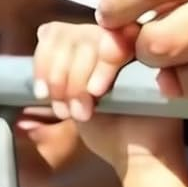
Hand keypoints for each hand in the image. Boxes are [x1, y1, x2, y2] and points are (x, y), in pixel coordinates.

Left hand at [33, 21, 181, 175]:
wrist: (138, 154)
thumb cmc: (107, 130)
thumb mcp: (70, 100)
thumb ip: (57, 73)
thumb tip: (42, 35)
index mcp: (88, 47)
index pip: (55, 32)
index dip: (44, 61)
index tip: (42, 94)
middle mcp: (107, 38)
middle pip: (69, 34)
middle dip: (59, 75)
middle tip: (65, 110)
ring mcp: (128, 40)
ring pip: (88, 38)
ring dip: (77, 78)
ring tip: (83, 110)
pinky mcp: (145, 49)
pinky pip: (117, 43)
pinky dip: (101, 68)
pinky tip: (97, 92)